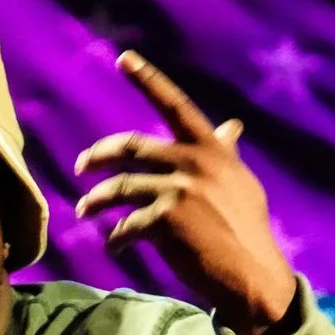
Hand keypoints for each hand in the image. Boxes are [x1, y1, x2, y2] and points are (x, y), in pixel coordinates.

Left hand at [73, 51, 298, 334]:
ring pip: (119, 187)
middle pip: (131, 146)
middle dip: (98, 155)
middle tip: (81, 166)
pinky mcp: (165, 220)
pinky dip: (115, 236)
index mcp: (212, 148)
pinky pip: (126, 224)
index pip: (176, 104)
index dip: (148, 79)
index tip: (123, 58)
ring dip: (95, 200)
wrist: (253, 276)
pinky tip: (112, 245)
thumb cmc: (247, 231)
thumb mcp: (241, 183)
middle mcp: (193, 161)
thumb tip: (231, 126)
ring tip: (83, 210)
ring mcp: (178, 189)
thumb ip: (226, 153)